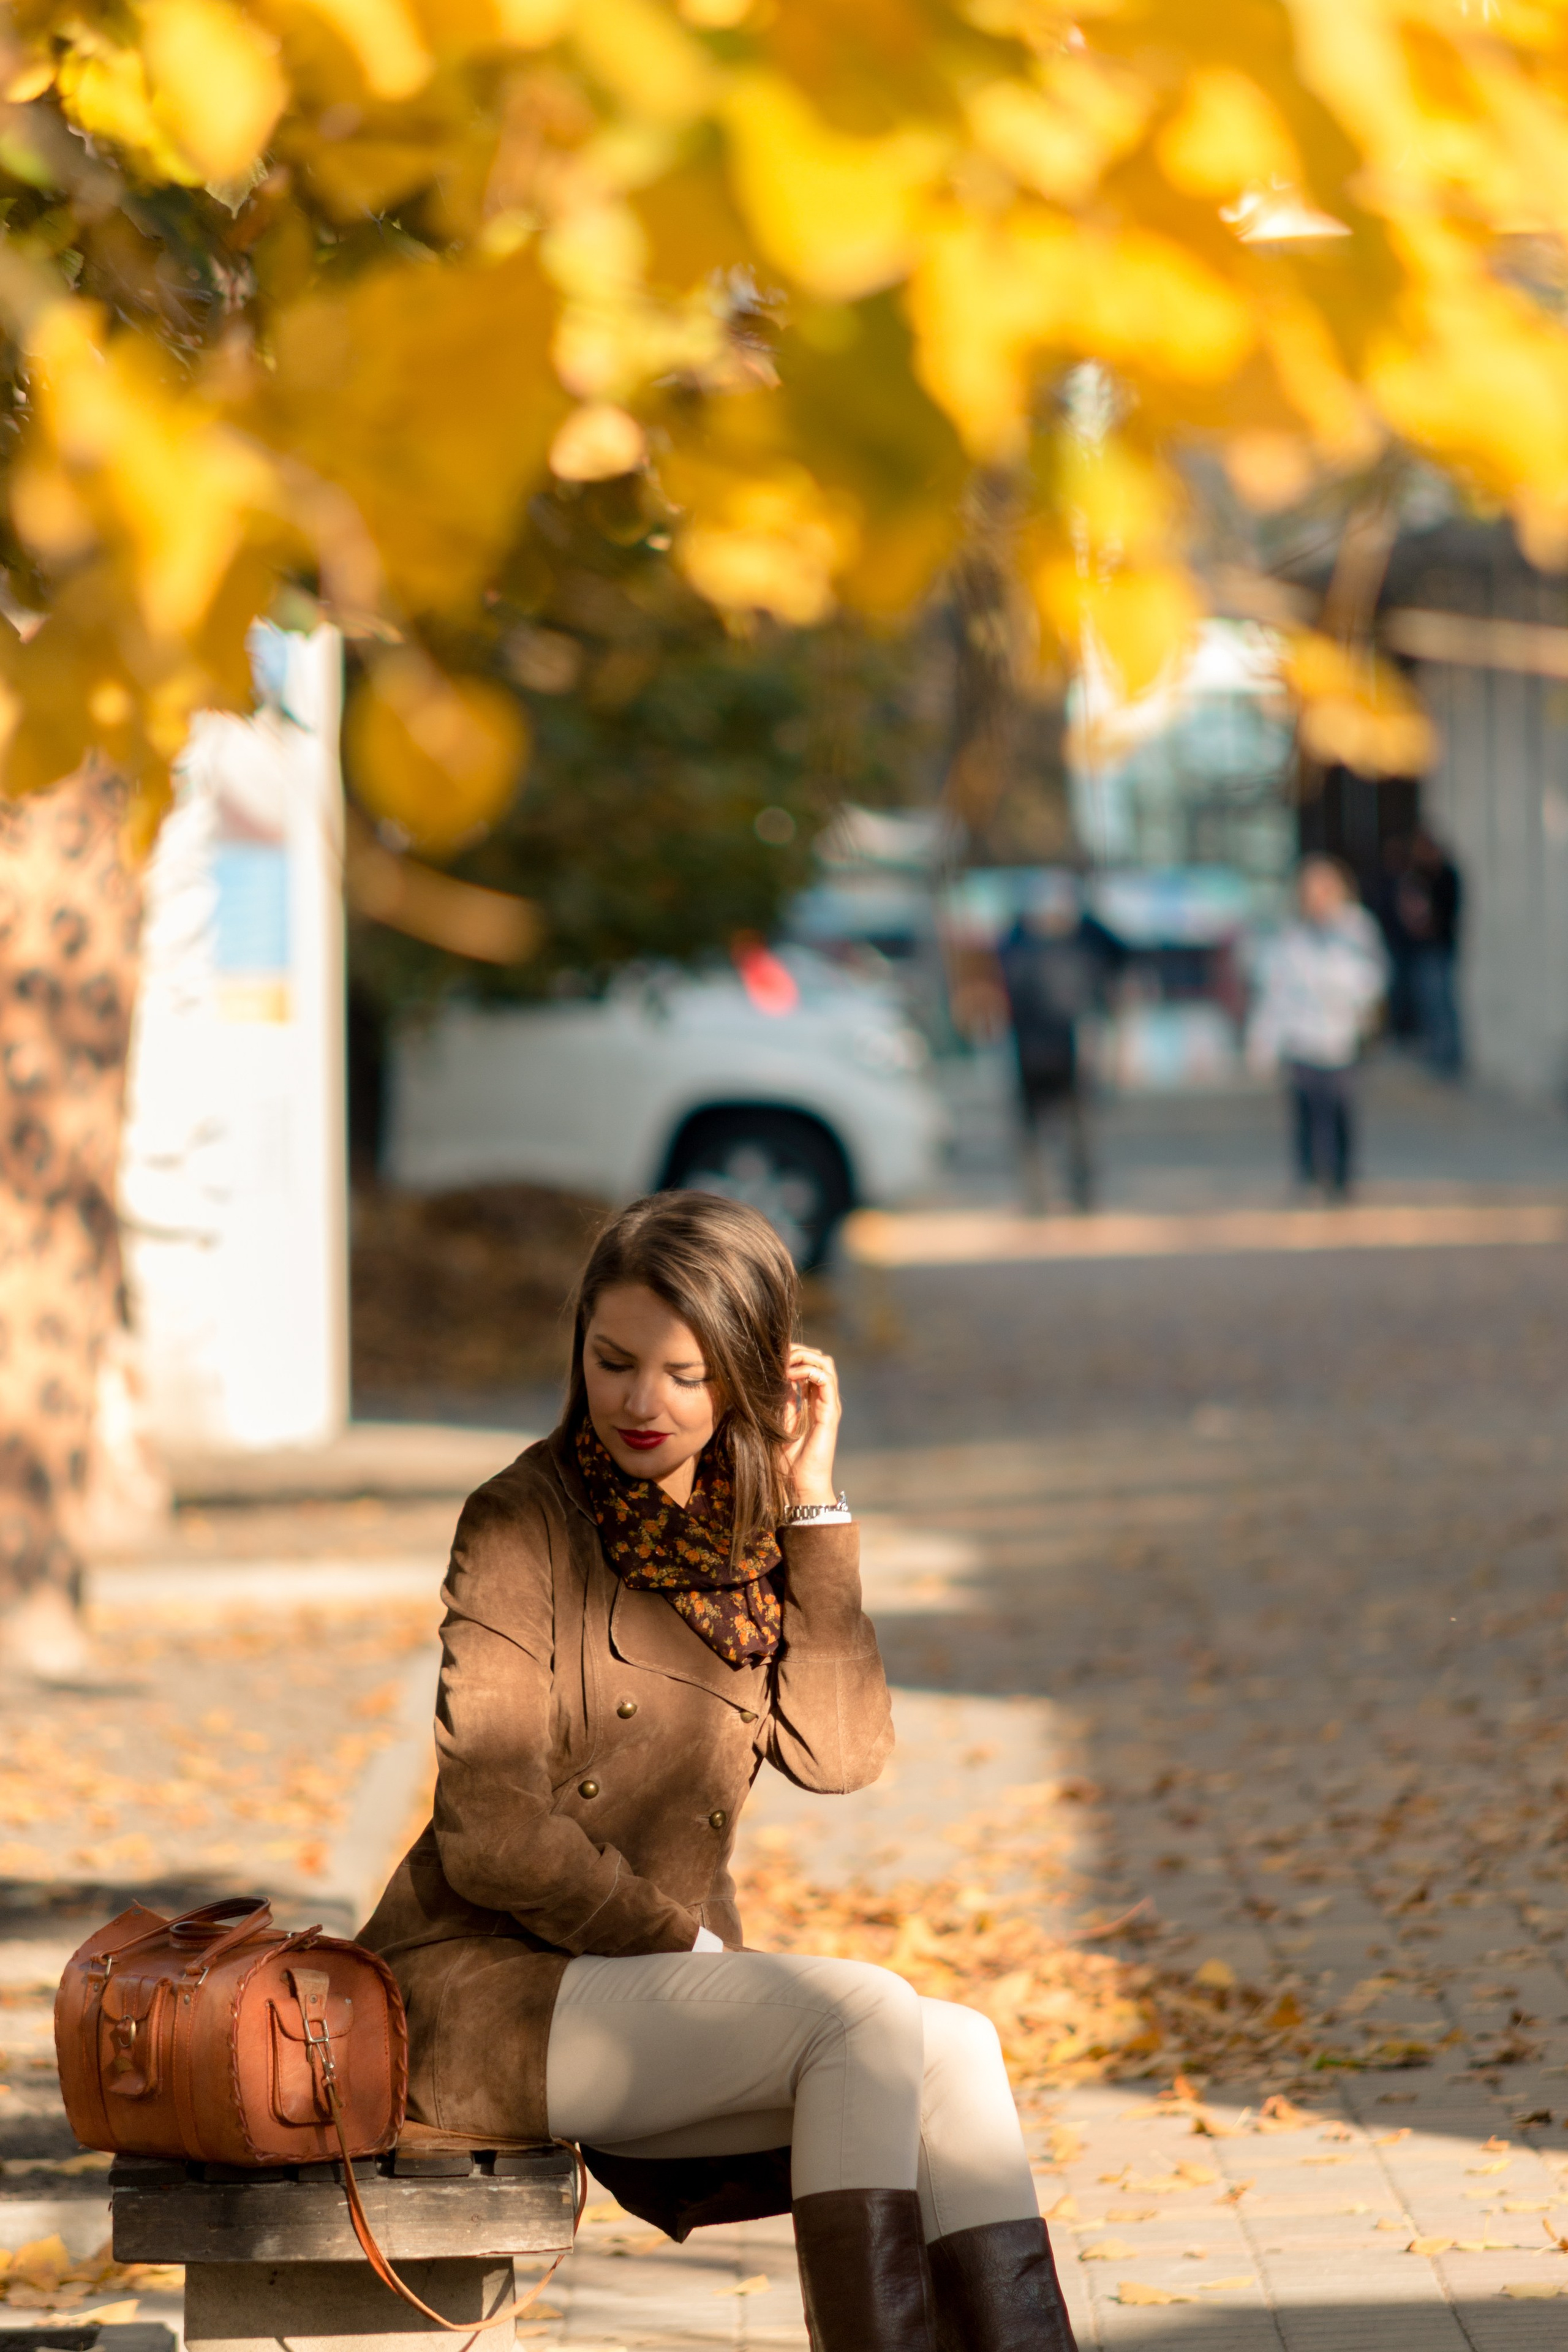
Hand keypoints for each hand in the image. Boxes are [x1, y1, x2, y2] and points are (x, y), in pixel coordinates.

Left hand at [783, 1344, 840, 1508]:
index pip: (808, 1366)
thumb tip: (775, 1377)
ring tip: (785, 1363)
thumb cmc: (788, 1461)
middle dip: (798, 1351)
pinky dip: (808, 1370)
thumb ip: (781, 1401)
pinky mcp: (830, 1412)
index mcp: (810, 1401)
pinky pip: (825, 1379)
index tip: (773, 1357)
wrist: (800, 1483)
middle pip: (819, 1360)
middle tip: (778, 1355)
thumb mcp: (778, 1422)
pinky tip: (790, 1376)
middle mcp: (822, 1400)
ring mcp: (828, 1405)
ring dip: (804, 1357)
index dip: (793, 1356)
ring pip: (825, 1364)